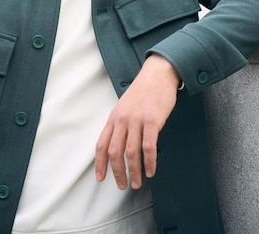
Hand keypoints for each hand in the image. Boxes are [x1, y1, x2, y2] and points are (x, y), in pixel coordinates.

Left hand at [95, 54, 179, 189]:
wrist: (158, 74)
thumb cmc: (143, 90)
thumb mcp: (125, 106)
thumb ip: (121, 124)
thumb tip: (119, 146)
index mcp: (114, 116)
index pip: (102, 144)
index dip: (100, 163)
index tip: (101, 178)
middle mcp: (122, 119)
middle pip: (115, 152)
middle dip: (118, 172)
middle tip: (123, 185)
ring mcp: (137, 120)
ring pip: (132, 153)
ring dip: (134, 171)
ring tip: (137, 183)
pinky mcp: (152, 120)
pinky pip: (149, 147)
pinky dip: (149, 162)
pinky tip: (151, 171)